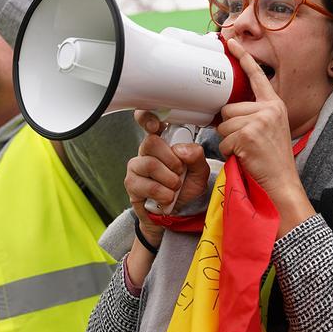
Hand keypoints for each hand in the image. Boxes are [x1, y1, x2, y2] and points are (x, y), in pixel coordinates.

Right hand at [124, 111, 210, 229]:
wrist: (179, 213)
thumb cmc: (186, 188)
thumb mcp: (200, 171)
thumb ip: (196, 156)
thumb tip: (181, 150)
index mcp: (162, 141)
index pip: (147, 121)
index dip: (147, 118)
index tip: (155, 125)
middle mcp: (146, 151)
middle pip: (151, 142)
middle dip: (172, 160)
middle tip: (180, 172)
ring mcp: (136, 167)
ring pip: (150, 164)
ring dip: (169, 179)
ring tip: (175, 187)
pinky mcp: (132, 184)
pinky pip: (147, 185)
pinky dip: (163, 193)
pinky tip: (167, 197)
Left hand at [218, 39, 315, 234]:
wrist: (282, 183)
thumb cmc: (273, 161)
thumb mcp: (269, 130)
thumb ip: (254, 116)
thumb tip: (226, 111)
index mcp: (274, 105)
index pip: (256, 76)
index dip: (243, 57)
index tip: (231, 41)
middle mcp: (269, 109)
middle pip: (228, 108)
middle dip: (229, 127)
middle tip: (245, 143)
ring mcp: (259, 120)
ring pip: (223, 124)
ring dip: (229, 141)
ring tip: (247, 151)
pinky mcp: (249, 134)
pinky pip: (224, 139)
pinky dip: (229, 151)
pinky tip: (245, 157)